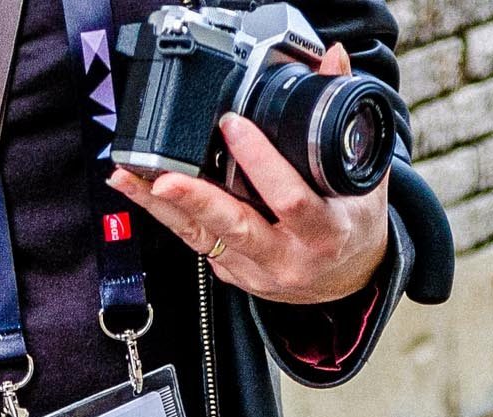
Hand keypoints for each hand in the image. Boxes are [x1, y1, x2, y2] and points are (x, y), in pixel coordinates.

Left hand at [108, 44, 388, 305]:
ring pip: (201, 237)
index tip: (235, 126)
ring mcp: (254, 271)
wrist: (348, 279)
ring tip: (127, 178)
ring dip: (161, 207)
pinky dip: (166, 216)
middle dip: (195, 200)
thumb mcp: (364, 176)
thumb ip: (347, 118)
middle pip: (233, 228)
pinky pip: (194, 242)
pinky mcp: (232, 274)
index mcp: (323, 232)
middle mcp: (285, 257)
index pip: (289, 199)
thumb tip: (332, 61)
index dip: (261, 163)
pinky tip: (142, 193)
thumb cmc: (353, 224)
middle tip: (163, 178)